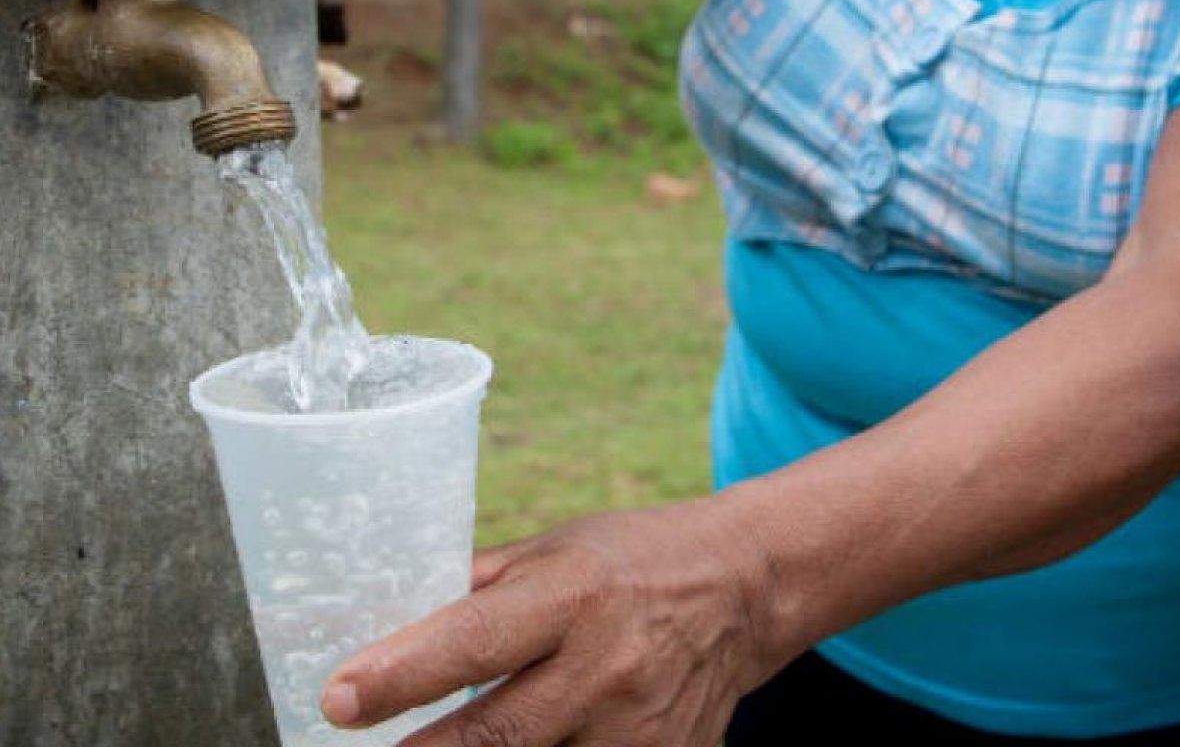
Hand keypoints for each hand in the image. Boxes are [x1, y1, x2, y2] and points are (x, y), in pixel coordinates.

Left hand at [320, 502, 773, 745]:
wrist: (742, 590)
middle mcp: (608, 667)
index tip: (338, 698)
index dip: (402, 674)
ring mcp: (641, 731)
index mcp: (575, 594)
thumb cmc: (633, 558)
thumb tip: (392, 625)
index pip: (475, 640)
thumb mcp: (555, 550)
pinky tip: (528, 745)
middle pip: (497, 735)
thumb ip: (479, 590)